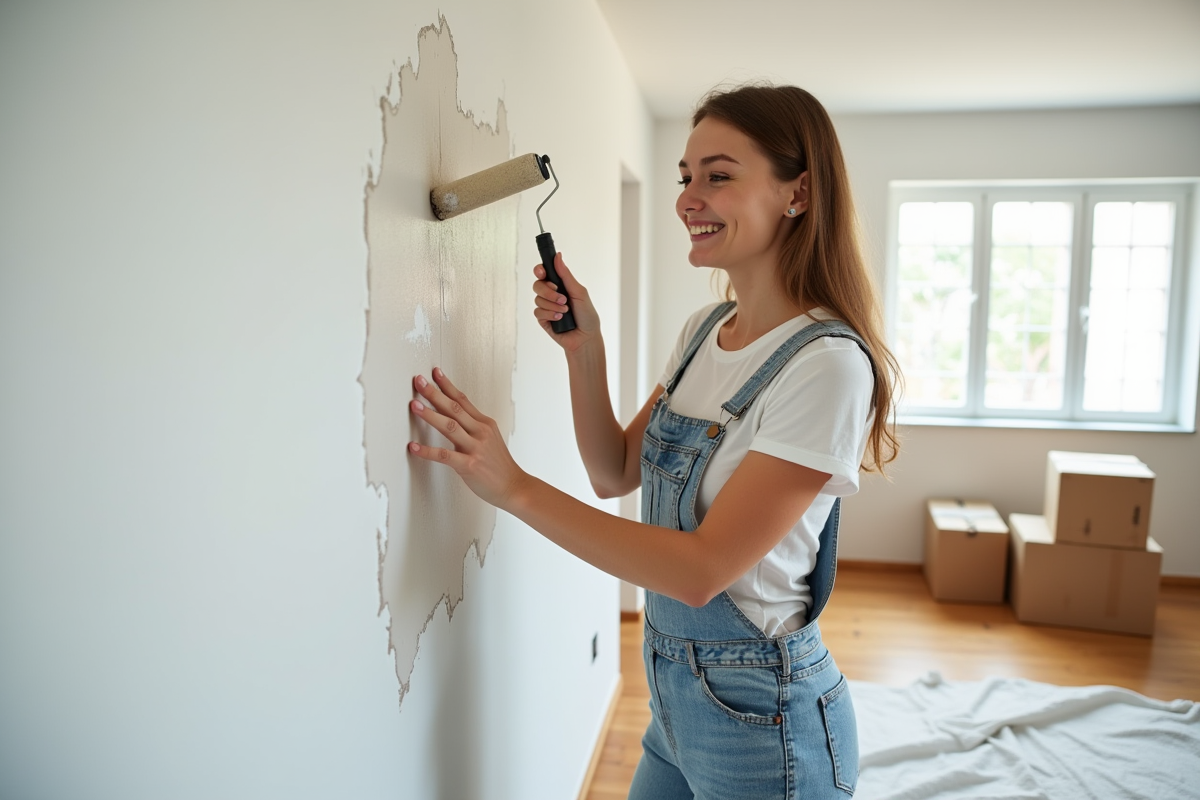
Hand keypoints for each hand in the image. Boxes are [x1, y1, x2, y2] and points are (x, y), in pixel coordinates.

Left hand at [408, 368, 527, 509]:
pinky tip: (414, 447)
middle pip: (454, 407)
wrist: (514, 486)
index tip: (435, 373)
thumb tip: (454, 418)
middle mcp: (480, 432)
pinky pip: (444, 455)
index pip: (463, 400)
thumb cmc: (499, 466)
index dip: (447, 385)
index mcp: (484, 424)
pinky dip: (427, 451)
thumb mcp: (490, 439)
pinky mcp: (469, 465)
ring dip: (430, 415)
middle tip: (419, 381)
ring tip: (414, 405)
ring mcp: (475, 448)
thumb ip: (473, 428)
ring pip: (449, 426)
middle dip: (435, 393)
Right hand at [531, 253, 599, 353]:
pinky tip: (560, 319)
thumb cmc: (587, 315)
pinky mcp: (543, 319)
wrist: (586, 338)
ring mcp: (546, 306)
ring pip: (537, 299)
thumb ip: (566, 275)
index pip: (544, 272)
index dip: (540, 270)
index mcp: (560, 285)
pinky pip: (538, 312)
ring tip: (565, 311)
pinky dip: (550, 315)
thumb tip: (558, 256)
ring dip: (553, 305)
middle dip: (548, 291)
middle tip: (562, 298)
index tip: (542, 272)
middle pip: (537, 284)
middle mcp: (551, 294)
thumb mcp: (579, 292)